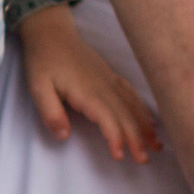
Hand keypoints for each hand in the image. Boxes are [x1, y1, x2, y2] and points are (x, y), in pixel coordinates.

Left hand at [18, 3, 159, 162]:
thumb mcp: (38, 87)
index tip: (119, 155)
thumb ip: (50, 112)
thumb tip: (64, 136)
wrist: (51, 33)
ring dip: (145, 127)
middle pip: (124, 115)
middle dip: (136, 139)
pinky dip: (143, 109)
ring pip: (132, 106)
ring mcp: (109, 80)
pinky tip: (151, 121)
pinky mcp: (110, 76)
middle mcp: (103, 87)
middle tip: (144, 160)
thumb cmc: (43, 61)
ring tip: (156, 146)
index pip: (107, 118)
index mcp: (86, 92)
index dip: (115, 137)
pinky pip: (131, 94)